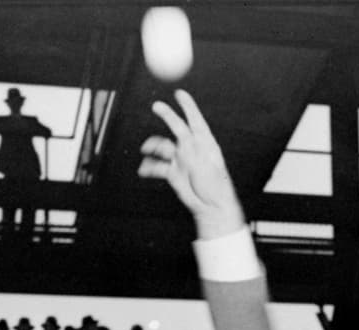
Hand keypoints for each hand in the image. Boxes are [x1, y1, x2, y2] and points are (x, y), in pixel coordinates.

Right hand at [138, 91, 247, 238]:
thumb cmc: (215, 186)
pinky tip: (144, 170)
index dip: (188, 106)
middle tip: (156, 106)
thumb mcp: (205, 165)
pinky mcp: (173, 172)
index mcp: (205, 143)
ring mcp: (181, 159)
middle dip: (167, 115)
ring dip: (154, 146)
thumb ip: (192, 150)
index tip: (179, 93)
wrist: (211, 208)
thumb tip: (182, 134)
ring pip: (163, 146)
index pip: (196, 120)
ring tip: (147, 150)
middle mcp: (192, 148)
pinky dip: (149, 166)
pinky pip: (157, 165)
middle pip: (177, 127)